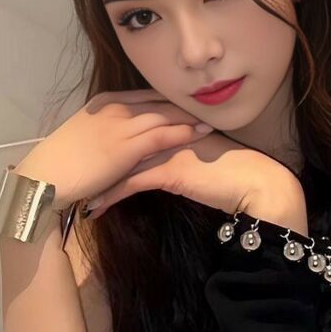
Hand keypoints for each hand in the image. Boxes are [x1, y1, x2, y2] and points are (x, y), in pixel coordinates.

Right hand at [12, 88, 210, 209]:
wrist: (45, 177)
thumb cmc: (62, 163)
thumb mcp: (86, 135)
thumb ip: (107, 130)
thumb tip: (121, 137)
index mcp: (106, 102)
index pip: (148, 96)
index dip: (170, 100)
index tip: (190, 103)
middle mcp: (116, 108)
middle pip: (160, 102)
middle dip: (185, 106)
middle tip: (209, 109)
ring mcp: (121, 125)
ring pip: (165, 116)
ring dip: (190, 118)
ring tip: (212, 121)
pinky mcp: (126, 146)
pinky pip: (162, 135)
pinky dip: (182, 133)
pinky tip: (198, 135)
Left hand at [85, 129, 305, 227]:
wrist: (255, 182)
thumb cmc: (232, 172)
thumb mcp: (200, 157)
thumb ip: (179, 152)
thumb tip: (162, 162)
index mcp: (173, 122)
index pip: (132, 129)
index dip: (108, 146)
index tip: (89, 161)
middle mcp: (167, 130)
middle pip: (120, 144)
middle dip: (95, 163)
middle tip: (75, 177)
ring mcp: (168, 149)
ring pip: (121, 164)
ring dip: (98, 181)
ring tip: (79, 196)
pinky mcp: (169, 171)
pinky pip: (130, 184)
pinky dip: (110, 197)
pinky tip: (95, 209)